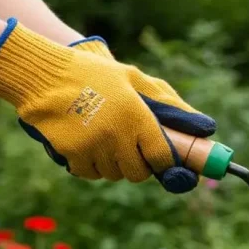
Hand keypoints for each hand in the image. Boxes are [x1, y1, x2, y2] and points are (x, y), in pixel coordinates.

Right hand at [0, 21, 214, 192]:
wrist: (43, 75)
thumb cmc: (92, 74)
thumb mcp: (133, 78)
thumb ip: (168, 102)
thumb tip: (205, 126)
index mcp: (137, 116)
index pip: (161, 157)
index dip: (164, 162)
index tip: (163, 159)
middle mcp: (117, 136)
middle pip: (138, 172)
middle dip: (138, 165)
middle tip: (131, 147)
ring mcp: (93, 147)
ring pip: (113, 174)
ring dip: (113, 164)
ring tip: (105, 138)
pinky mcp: (72, 154)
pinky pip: (89, 173)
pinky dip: (91, 165)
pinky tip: (87, 143)